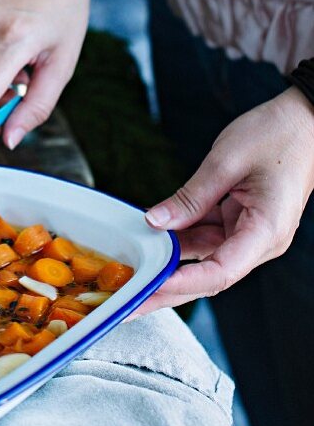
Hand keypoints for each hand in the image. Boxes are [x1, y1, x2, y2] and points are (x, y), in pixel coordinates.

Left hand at [135, 87, 313, 314]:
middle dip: (167, 291)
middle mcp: (260, 241)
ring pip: (203, 259)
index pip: (221, 271)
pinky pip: (206, 238)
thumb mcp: (226, 161)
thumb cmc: (276, 135)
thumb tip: (154, 221)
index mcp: (266, 230)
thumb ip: (190, 197)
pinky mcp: (241, 222)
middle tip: (128, 304)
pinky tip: (150, 241)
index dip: (183, 283)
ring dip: (169, 267)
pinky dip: (179, 240)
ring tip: (131, 276)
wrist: (303, 121)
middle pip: (208, 276)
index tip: (150, 287)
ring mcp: (251, 234)